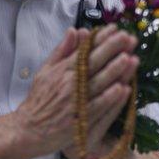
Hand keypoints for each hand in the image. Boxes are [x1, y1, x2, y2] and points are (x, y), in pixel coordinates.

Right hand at [11, 26, 137, 157]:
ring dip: (115, 70)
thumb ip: (62, 50)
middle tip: (128, 38)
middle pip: (94, 63)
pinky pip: (97, 107)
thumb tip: (75, 30)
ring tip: (130, 58)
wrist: (28, 130)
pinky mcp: (80, 120)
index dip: (101, 38)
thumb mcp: (45, 71)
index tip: (116, 29)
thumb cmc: (39, 100)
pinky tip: (123, 89)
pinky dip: (110, 98)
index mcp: (62, 69)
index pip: (85, 50)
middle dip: (112, 49)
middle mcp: (69, 83)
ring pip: (99, 83)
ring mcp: (75, 102)